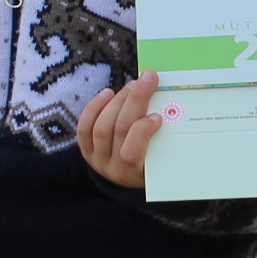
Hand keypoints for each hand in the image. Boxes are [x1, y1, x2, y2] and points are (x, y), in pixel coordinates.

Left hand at [77, 72, 165, 190]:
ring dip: (118, 101)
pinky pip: (84, 126)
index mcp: (133, 174)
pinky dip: (94, 107)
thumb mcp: (162, 161)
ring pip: (102, 126)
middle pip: (118, 130)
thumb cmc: (154, 165)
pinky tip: (108, 93)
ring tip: (133, 85)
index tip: (158, 116)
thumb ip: (164, 140)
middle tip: (148, 79)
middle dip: (135, 101)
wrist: (130, 179)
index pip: (131, 153)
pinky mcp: (85, 149)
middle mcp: (112, 168)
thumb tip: (172, 106)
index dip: (142, 132)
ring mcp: (96, 159)